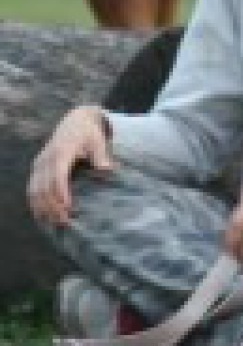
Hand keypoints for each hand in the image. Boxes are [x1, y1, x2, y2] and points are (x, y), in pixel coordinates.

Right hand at [27, 106, 112, 226]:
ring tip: (57, 223)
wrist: (76, 122)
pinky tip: (43, 216)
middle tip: (66, 222)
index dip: (61, 193)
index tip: (69, 208)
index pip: (58, 176)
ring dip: (43, 208)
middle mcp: (46, 159)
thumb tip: (107, 169)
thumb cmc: (89, 133)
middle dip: (53, 206)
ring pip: (35, 190)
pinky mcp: (37, 168)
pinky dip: (35, 203)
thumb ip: (101, 156)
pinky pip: (32, 188)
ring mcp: (39, 164)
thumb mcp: (98, 140)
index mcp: (61, 152)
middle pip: (44, 187)